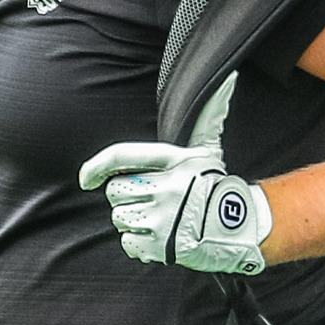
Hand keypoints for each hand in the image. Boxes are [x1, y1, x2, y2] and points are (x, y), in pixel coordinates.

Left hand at [78, 74, 272, 274]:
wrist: (238, 227)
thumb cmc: (216, 183)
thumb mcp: (209, 147)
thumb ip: (210, 114)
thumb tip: (229, 78)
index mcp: (171, 161)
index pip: (120, 158)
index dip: (96, 166)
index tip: (85, 179)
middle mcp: (164, 188)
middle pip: (115, 192)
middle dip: (125, 196)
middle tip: (148, 198)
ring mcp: (161, 218)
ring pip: (119, 217)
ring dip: (132, 220)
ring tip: (157, 217)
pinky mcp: (159, 245)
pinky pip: (127, 242)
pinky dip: (137, 243)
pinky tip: (157, 236)